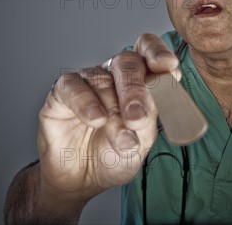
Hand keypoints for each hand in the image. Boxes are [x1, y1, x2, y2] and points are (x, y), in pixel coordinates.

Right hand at [36, 33, 179, 209]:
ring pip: (102, 80)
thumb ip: (150, 117)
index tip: (169, 66)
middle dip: (136, 90)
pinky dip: (86, 103)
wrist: (82, 180)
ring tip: (122, 139)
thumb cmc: (114, 155)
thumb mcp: (141, 141)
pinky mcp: (62, 91)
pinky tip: (96, 120)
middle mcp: (113, 74)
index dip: (158, 52)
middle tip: (138, 118)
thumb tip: (159, 98)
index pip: (148, 51)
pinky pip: (74, 87)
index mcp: (139, 79)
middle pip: (127, 62)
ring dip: (114, 110)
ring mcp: (88, 80)